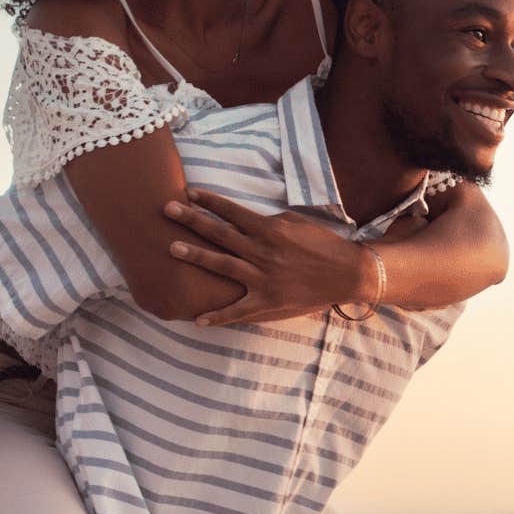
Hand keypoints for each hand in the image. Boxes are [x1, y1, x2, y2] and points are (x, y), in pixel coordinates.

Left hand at [164, 188, 370, 325]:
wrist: (347, 274)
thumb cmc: (323, 245)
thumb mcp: (296, 224)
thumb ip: (268, 222)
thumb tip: (244, 221)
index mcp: (270, 230)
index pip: (233, 211)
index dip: (210, 201)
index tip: (189, 192)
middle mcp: (263, 252)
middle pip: (220, 233)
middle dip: (192, 220)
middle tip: (166, 209)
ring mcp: (263, 279)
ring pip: (223, 265)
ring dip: (196, 256)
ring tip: (172, 248)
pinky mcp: (268, 302)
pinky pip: (239, 311)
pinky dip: (219, 317)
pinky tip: (198, 320)